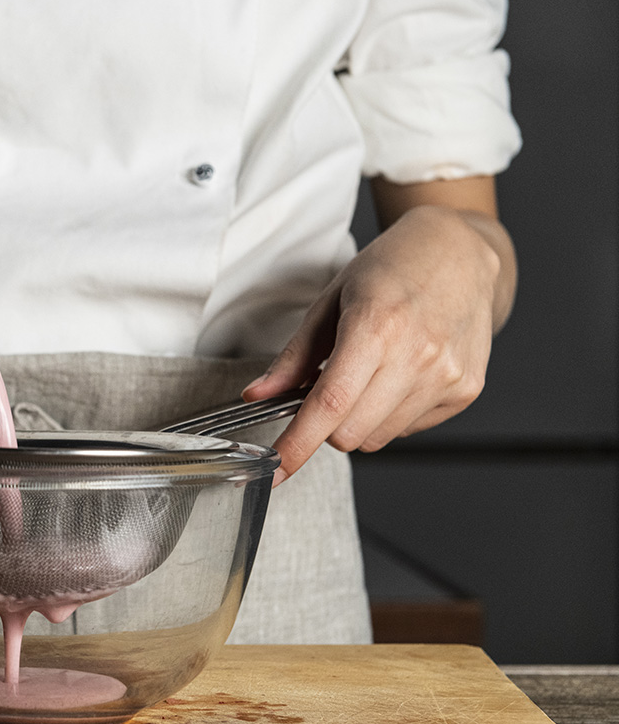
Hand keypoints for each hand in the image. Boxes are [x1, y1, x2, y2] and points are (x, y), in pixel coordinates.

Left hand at [243, 180, 515, 486]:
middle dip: (326, 424)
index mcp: (376, 326)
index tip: (276, 470)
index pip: (329, 405)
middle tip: (330, 386)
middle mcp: (418, 356)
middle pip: (350, 433)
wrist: (461, 253)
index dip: (297, 444)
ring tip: (370, 373)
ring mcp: (447, 377)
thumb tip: (257, 395)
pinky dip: (391, 414)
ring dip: (359, 420)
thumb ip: (293, 356)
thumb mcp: (331, 301)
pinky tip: (400, 375)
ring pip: (378, 438)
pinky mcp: (466, 391)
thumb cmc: (392, 269)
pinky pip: (408, 429)